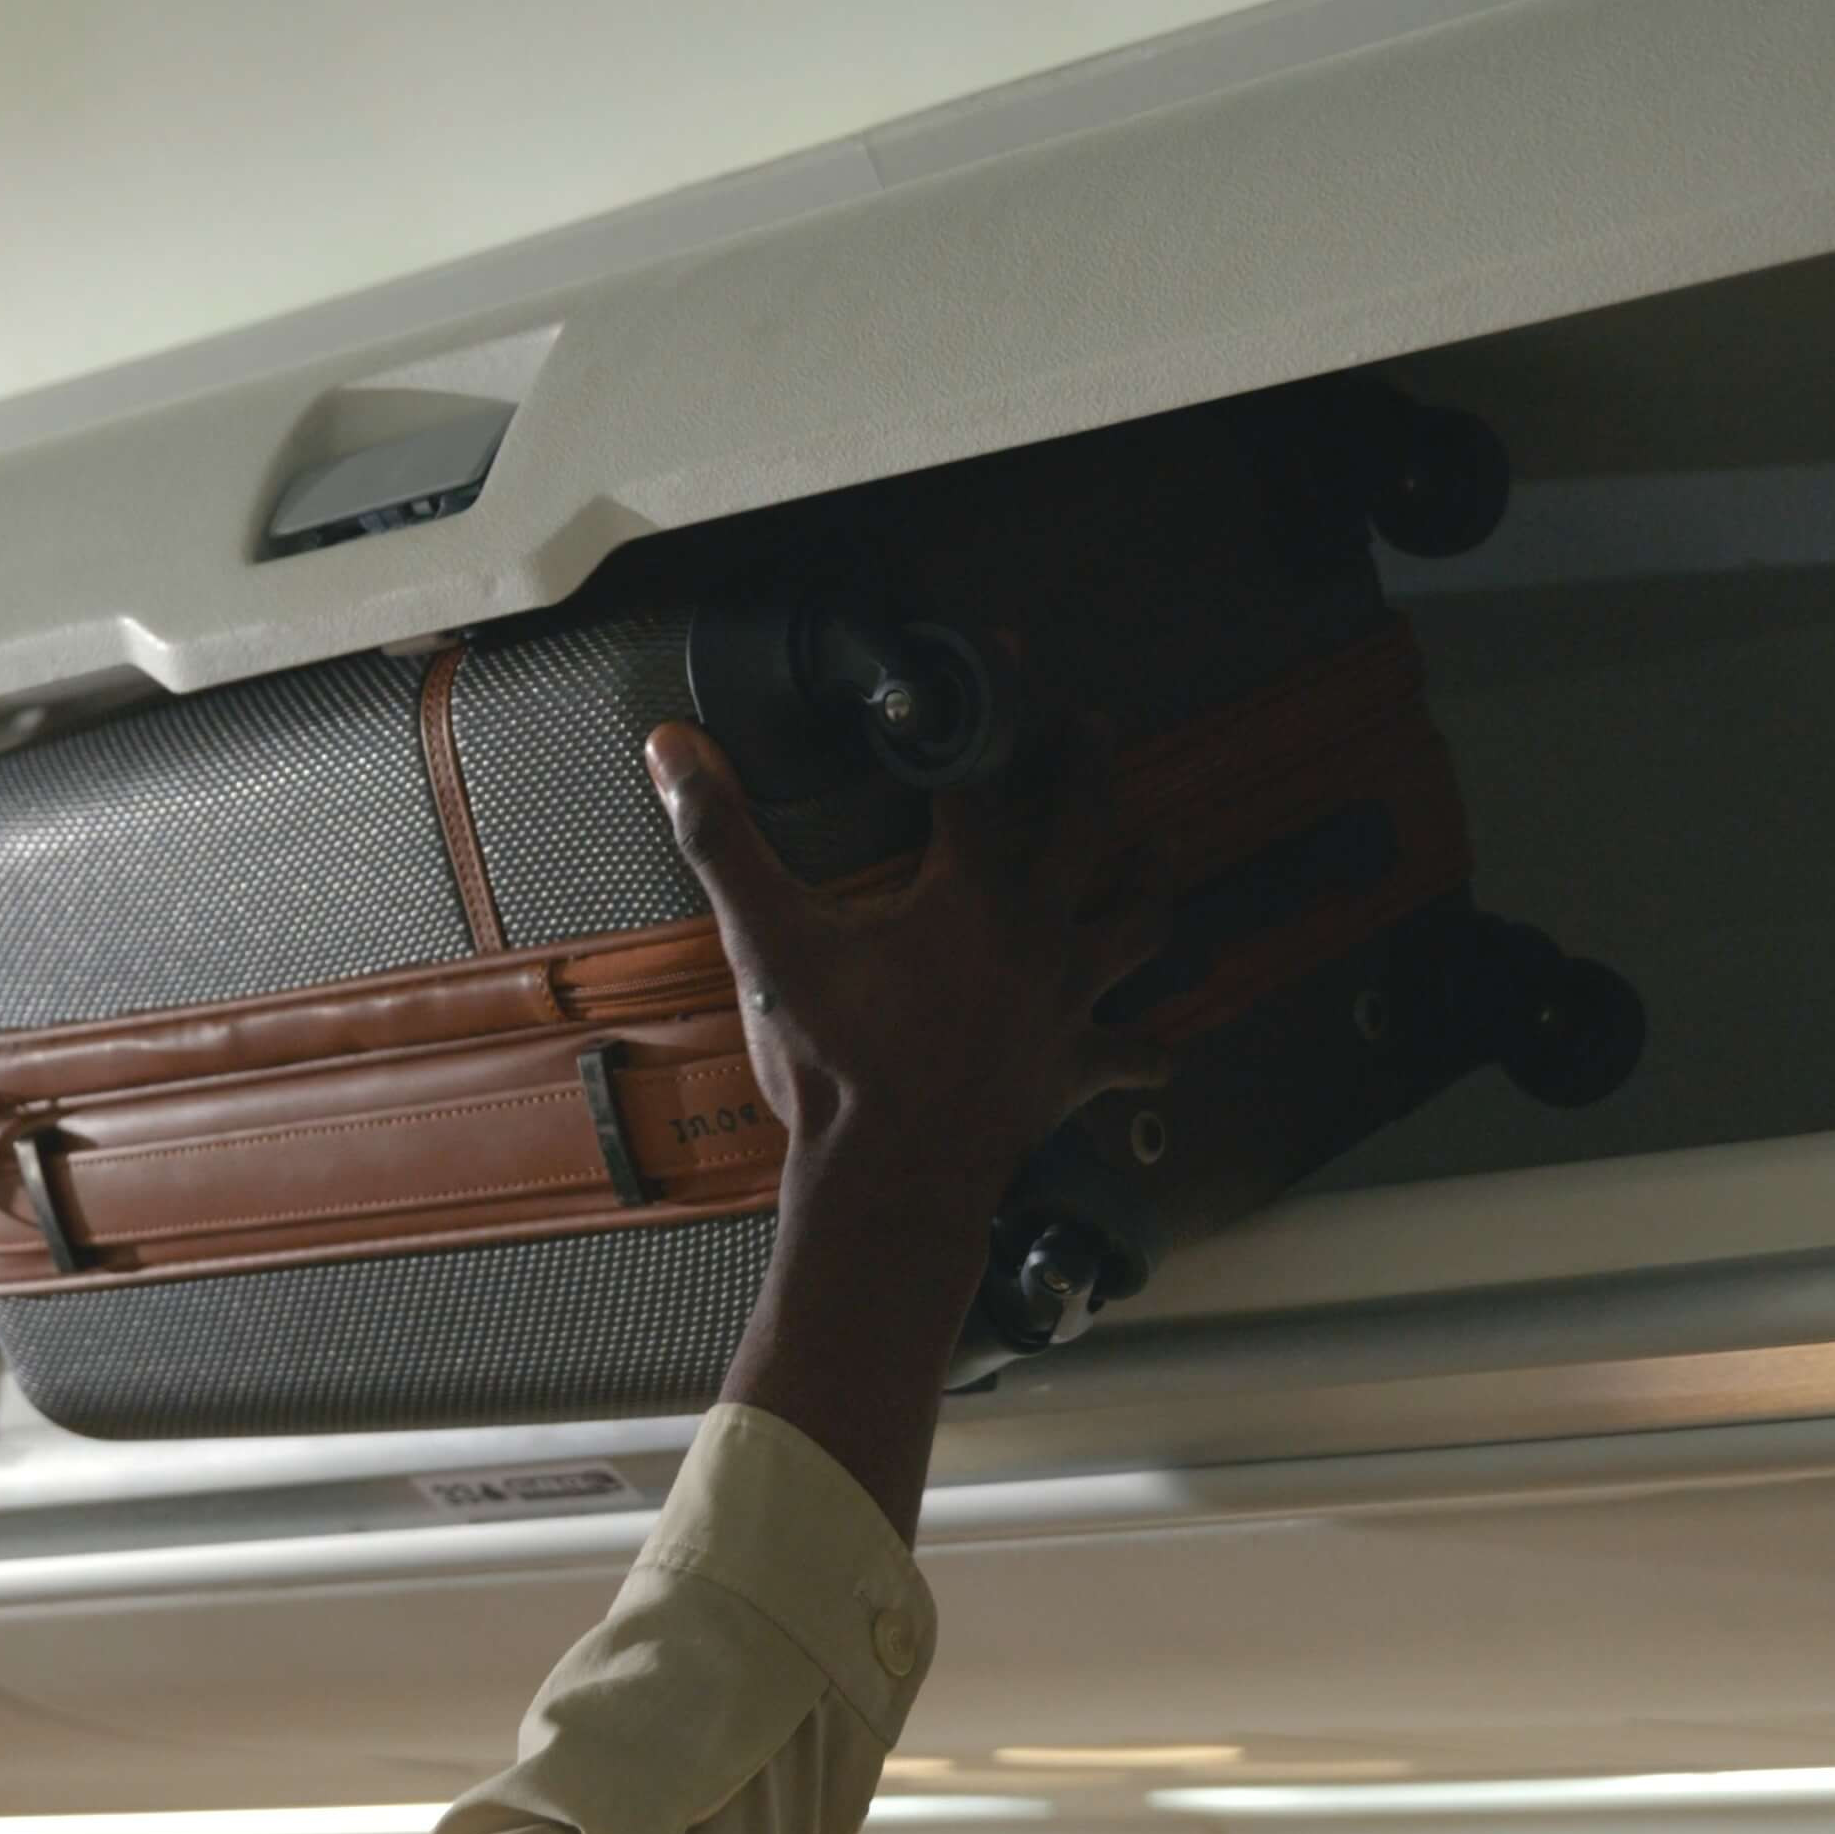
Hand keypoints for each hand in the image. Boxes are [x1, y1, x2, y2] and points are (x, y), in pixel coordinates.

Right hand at [641, 719, 1174, 1216]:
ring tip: (1156, 856)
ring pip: (1135, 926)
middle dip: (1086, 767)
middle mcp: (1037, 931)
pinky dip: (1148, 1052)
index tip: (988, 655)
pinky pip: (1133, 1056)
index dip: (978, 711)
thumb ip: (723, 839)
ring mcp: (1067, 1001)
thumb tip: (673, 749)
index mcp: (970, 889)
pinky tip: (1161, 1054)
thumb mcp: (767, 943)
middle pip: (1085, 826)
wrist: (890, 1178)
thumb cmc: (835, 1062)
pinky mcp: (1075, 1068)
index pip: (978, 774)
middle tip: (1089, 726)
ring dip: (1148, 887)